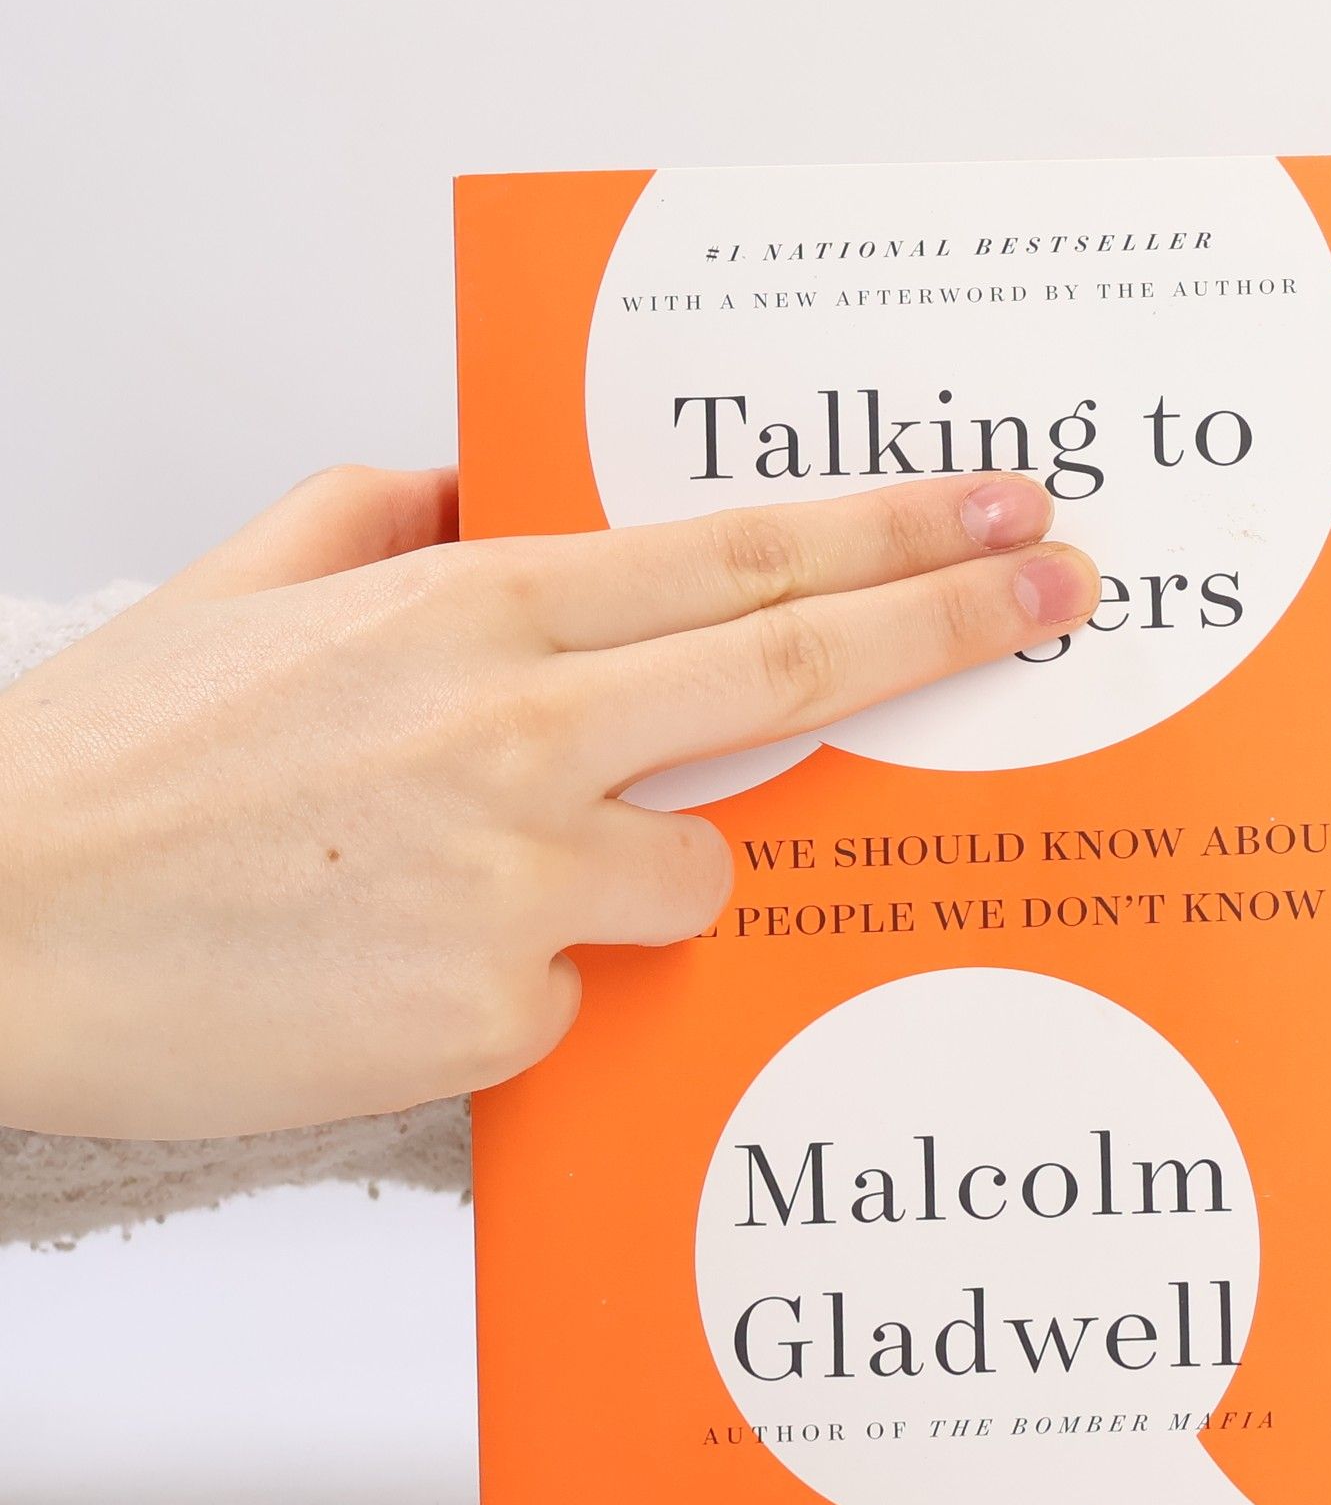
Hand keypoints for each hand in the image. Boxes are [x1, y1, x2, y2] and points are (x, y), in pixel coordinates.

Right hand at [0, 467, 1093, 1137]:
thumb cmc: (104, 777)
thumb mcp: (242, 591)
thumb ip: (377, 518)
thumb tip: (477, 489)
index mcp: (470, 613)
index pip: (739, 560)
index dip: (888, 536)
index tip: (995, 513)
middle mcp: (523, 735)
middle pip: (794, 676)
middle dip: (944, 624)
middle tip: (1051, 592)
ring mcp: (522, 883)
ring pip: (692, 880)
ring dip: (633, 876)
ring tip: (453, 880)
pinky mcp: (498, 1014)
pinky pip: (575, 996)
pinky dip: (520, 983)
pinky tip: (391, 967)